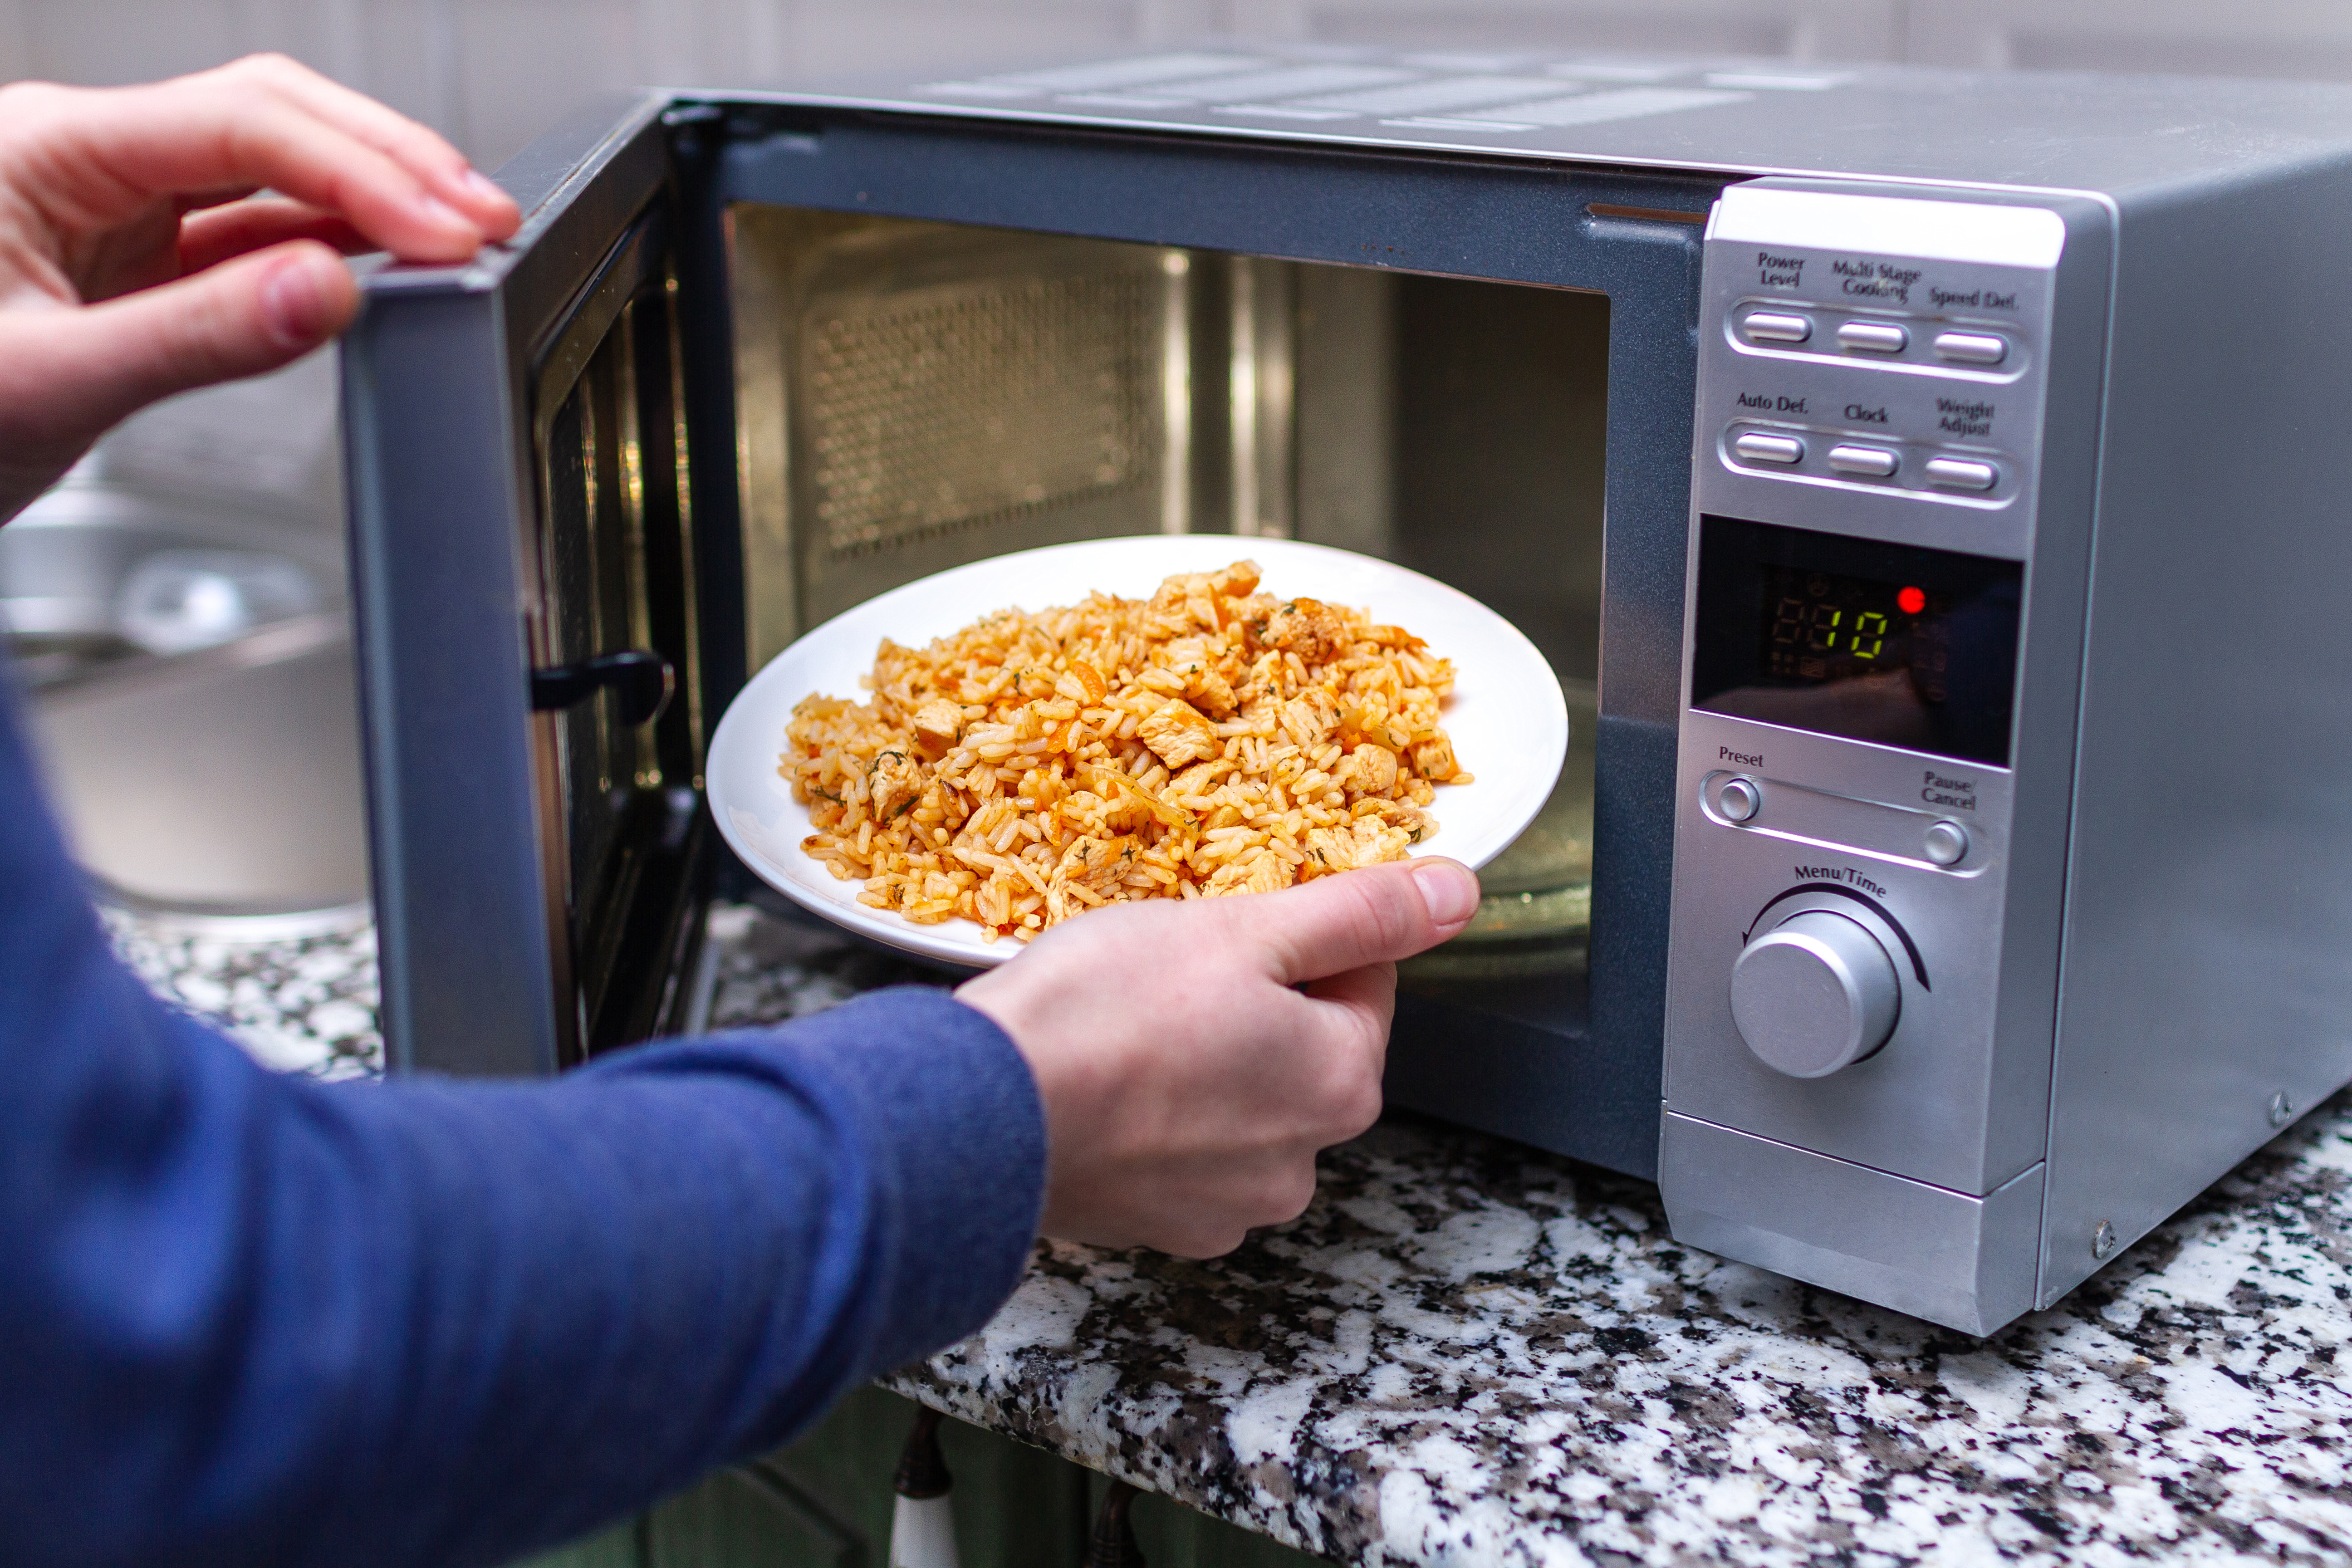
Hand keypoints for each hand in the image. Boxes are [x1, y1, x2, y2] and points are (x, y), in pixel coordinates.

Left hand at [0, 55, 520, 518]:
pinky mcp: (136, 264)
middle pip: (270, 116)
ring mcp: (111, 210)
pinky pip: (251, 231)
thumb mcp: (47, 385)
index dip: (362, 174)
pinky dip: (330, 245)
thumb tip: (325, 292)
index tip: (446, 233)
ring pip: (271, 167)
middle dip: (388, 162)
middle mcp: (81, 161)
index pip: (241, 128)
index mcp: (42, 151)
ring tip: (459, 238)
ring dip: (370, 197)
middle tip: (484, 218)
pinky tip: (386, 265)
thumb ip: (194, 339)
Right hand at [956, 857, 1481, 1256]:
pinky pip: (1179, 1150)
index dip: (1296, 936)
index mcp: (1342, 1081)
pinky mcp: (1158, 1225)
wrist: (982, 1112)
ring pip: (1239, 1098)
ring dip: (1202, 1059)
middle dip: (1250, 1001)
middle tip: (1168, 971)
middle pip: (1302, 1046)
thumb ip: (1362, 914)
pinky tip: (1105, 1080)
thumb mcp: (1247, 930)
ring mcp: (1227, 1206)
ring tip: (1127, 1025)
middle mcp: (1301, 1162)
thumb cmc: (1105, 1013)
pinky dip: (1153, 1114)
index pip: (1361, 980)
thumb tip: (1457, 894)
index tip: (1232, 927)